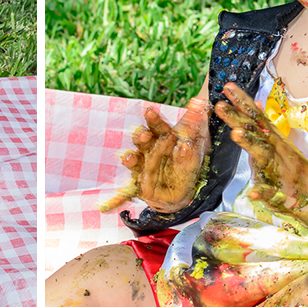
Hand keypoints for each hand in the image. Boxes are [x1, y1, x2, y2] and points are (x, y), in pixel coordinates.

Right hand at [99, 97, 207, 213]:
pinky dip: (116, 199)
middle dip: (141, 138)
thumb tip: (199, 102)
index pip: (157, 127)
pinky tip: (108, 203)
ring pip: (135, 161)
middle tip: (144, 136)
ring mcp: (143, 169)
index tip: (149, 111)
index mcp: (163, 140)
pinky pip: (126, 193)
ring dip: (131, 159)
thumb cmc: (187, 168)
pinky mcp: (140, 186)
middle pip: (143, 142)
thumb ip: (195, 127)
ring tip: (130, 158)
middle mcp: (150, 152)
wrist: (183, 194)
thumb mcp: (196, 150)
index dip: (153, 120)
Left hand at [213, 82, 307, 215]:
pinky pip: (270, 193)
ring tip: (236, 133)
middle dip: (237, 118)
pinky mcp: (279, 193)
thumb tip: (256, 104)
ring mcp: (277, 170)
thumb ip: (263, 126)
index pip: (255, 117)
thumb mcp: (278, 143)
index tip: (226, 86)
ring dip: (250, 144)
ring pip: (263, 156)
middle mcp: (275, 150)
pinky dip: (262, 193)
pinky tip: (252, 193)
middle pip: (254, 131)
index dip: (241, 101)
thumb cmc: (291, 167)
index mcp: (272, 139)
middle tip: (220, 105)